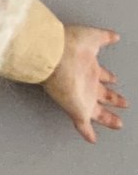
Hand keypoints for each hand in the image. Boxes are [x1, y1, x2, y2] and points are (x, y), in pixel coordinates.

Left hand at [43, 24, 125, 143]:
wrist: (51, 52)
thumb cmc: (68, 43)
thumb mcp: (92, 37)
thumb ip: (104, 37)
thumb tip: (115, 36)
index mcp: (88, 68)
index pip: (101, 75)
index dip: (109, 77)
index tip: (114, 80)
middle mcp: (84, 83)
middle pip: (102, 94)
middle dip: (113, 99)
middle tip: (123, 103)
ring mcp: (80, 97)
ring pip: (96, 112)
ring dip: (107, 118)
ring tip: (117, 124)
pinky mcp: (75, 108)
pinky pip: (82, 124)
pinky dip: (87, 132)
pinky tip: (92, 138)